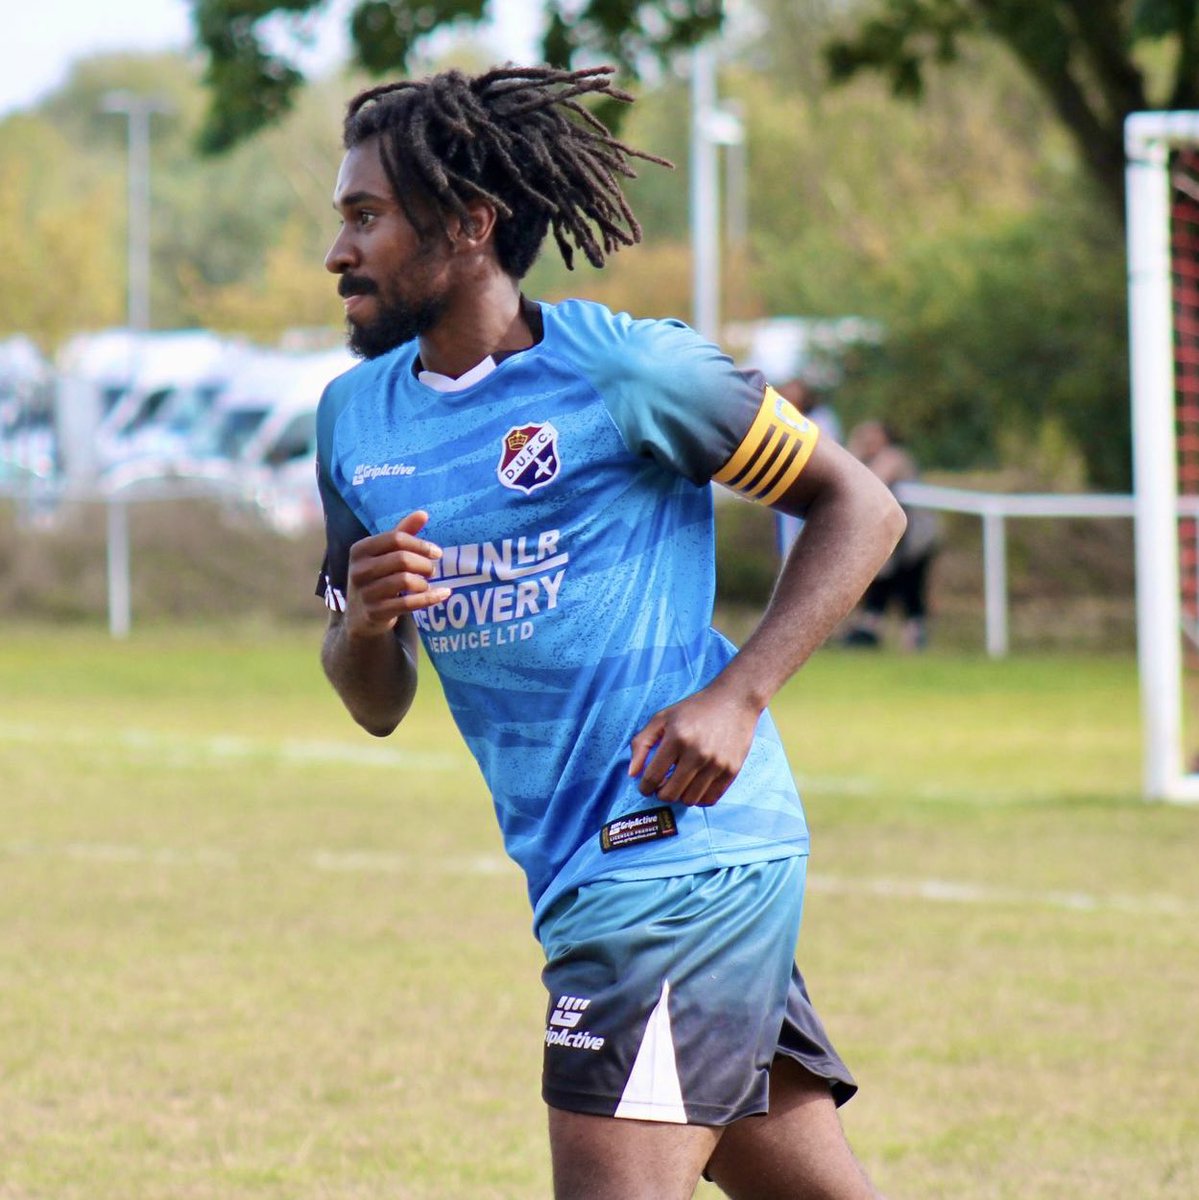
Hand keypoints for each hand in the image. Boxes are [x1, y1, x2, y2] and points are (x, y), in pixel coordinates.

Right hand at [344, 510, 449, 635]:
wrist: (360, 615)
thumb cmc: (377, 577)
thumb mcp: (384, 554)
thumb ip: (403, 533)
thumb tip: (423, 514)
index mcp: (360, 550)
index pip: (396, 538)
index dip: (421, 544)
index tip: (437, 553)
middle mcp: (358, 570)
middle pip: (402, 559)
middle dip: (424, 564)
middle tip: (431, 570)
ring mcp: (365, 593)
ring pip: (405, 581)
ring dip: (424, 582)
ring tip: (426, 583)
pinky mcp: (375, 612)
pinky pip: (408, 603)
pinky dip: (430, 598)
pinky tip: (443, 593)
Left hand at [627, 682, 760, 807]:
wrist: (734, 701)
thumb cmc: (694, 709)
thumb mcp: (662, 718)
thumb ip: (641, 744)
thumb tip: (632, 774)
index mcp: (677, 739)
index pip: (652, 777)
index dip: (645, 787)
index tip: (646, 786)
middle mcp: (697, 753)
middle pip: (670, 794)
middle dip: (661, 793)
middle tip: (663, 785)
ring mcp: (716, 764)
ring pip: (690, 800)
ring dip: (680, 796)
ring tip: (680, 783)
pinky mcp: (731, 770)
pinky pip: (710, 799)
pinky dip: (699, 797)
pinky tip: (695, 784)